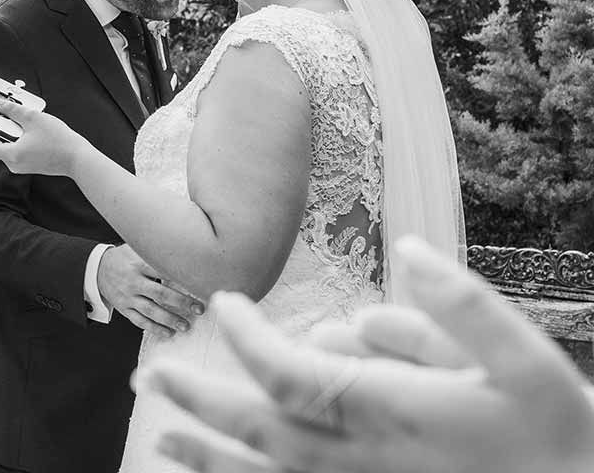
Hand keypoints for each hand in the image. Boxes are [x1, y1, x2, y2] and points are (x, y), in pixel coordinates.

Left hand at [0, 97, 88, 177]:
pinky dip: (18, 139)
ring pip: (8, 147)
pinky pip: (18, 150)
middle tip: (0, 113)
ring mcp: (22, 166)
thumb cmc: (59, 141)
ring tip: (18, 118)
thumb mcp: (33, 119)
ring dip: (10, 132)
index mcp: (11, 154)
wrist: (78, 159)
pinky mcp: (30, 165)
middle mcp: (14, 164)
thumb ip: (12, 110)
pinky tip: (28, 128)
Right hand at [98, 244, 202, 337]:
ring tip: (185, 326)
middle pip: (160, 294)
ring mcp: (128, 297)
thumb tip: (182, 248)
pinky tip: (168, 333)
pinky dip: (154, 328)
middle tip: (198, 309)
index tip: (198, 284)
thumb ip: (154, 251)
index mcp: (138, 265)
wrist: (96, 269)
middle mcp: (133, 282)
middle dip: (181, 302)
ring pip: (151, 311)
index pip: (162, 272)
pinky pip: (140, 321)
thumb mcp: (135, 249)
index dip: (180, 278)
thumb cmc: (122, 258)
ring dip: (169, 319)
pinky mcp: (124, 308)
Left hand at [133, 235, 593, 472]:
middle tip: (151, 374)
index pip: (288, 374)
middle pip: (258, 427)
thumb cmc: (552, 438)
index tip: (224, 302)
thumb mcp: (529, 361)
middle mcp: (360, 457)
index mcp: (388, 410)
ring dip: (208, 457)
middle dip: (201, 399)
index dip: (246, 339)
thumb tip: (406, 252)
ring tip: (161, 439)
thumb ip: (462, 306)